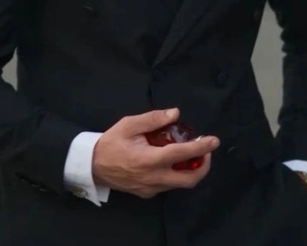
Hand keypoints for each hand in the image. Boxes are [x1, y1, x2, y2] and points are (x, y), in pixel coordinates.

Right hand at [92, 108, 219, 198]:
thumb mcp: (129, 124)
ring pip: (180, 184)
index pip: (182, 154)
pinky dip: (177, 174)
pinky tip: (173, 161)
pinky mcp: (147, 193)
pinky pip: (169, 186)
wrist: (92, 166)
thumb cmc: (111, 143)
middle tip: (206, 150)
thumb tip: (175, 113)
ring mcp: (151, 188)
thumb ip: (153, 119)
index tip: (214, 140)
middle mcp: (153, 178)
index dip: (201, 147)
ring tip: (191, 152)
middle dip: (203, 166)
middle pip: (189, 180)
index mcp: (149, 160)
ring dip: (191, 170)